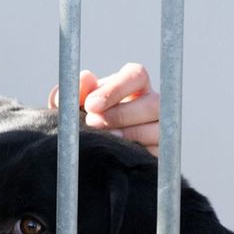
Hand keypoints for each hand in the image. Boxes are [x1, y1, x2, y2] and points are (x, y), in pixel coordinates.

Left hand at [47, 64, 161, 155]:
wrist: (85, 157)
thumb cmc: (81, 122)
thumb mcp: (72, 107)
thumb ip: (75, 91)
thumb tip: (87, 78)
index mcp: (133, 85)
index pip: (137, 75)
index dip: (116, 89)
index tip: (91, 105)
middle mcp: (151, 104)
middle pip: (152, 103)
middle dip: (122, 114)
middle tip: (92, 123)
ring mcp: (159, 129)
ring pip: (158, 130)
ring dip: (130, 135)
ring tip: (105, 139)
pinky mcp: (160, 153)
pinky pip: (158, 153)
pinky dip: (138, 154)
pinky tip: (118, 155)